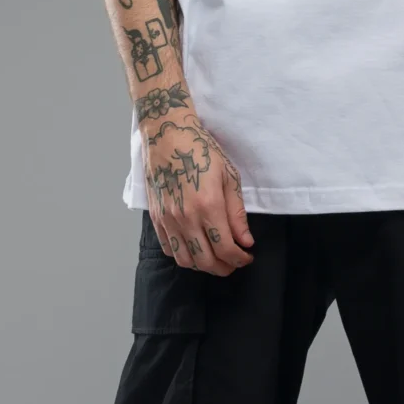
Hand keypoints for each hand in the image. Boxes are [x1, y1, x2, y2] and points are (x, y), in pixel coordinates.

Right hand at [145, 112, 254, 272]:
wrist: (167, 136)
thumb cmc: (201, 151)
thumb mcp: (228, 177)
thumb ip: (237, 214)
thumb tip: (245, 241)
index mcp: (208, 206)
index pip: (226, 249)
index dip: (239, 259)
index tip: (247, 256)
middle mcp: (186, 218)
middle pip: (206, 261)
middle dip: (224, 268)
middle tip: (234, 262)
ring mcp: (168, 220)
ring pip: (185, 260)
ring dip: (203, 266)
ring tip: (216, 258)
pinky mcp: (156, 218)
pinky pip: (169, 249)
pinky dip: (183, 257)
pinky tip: (195, 249)